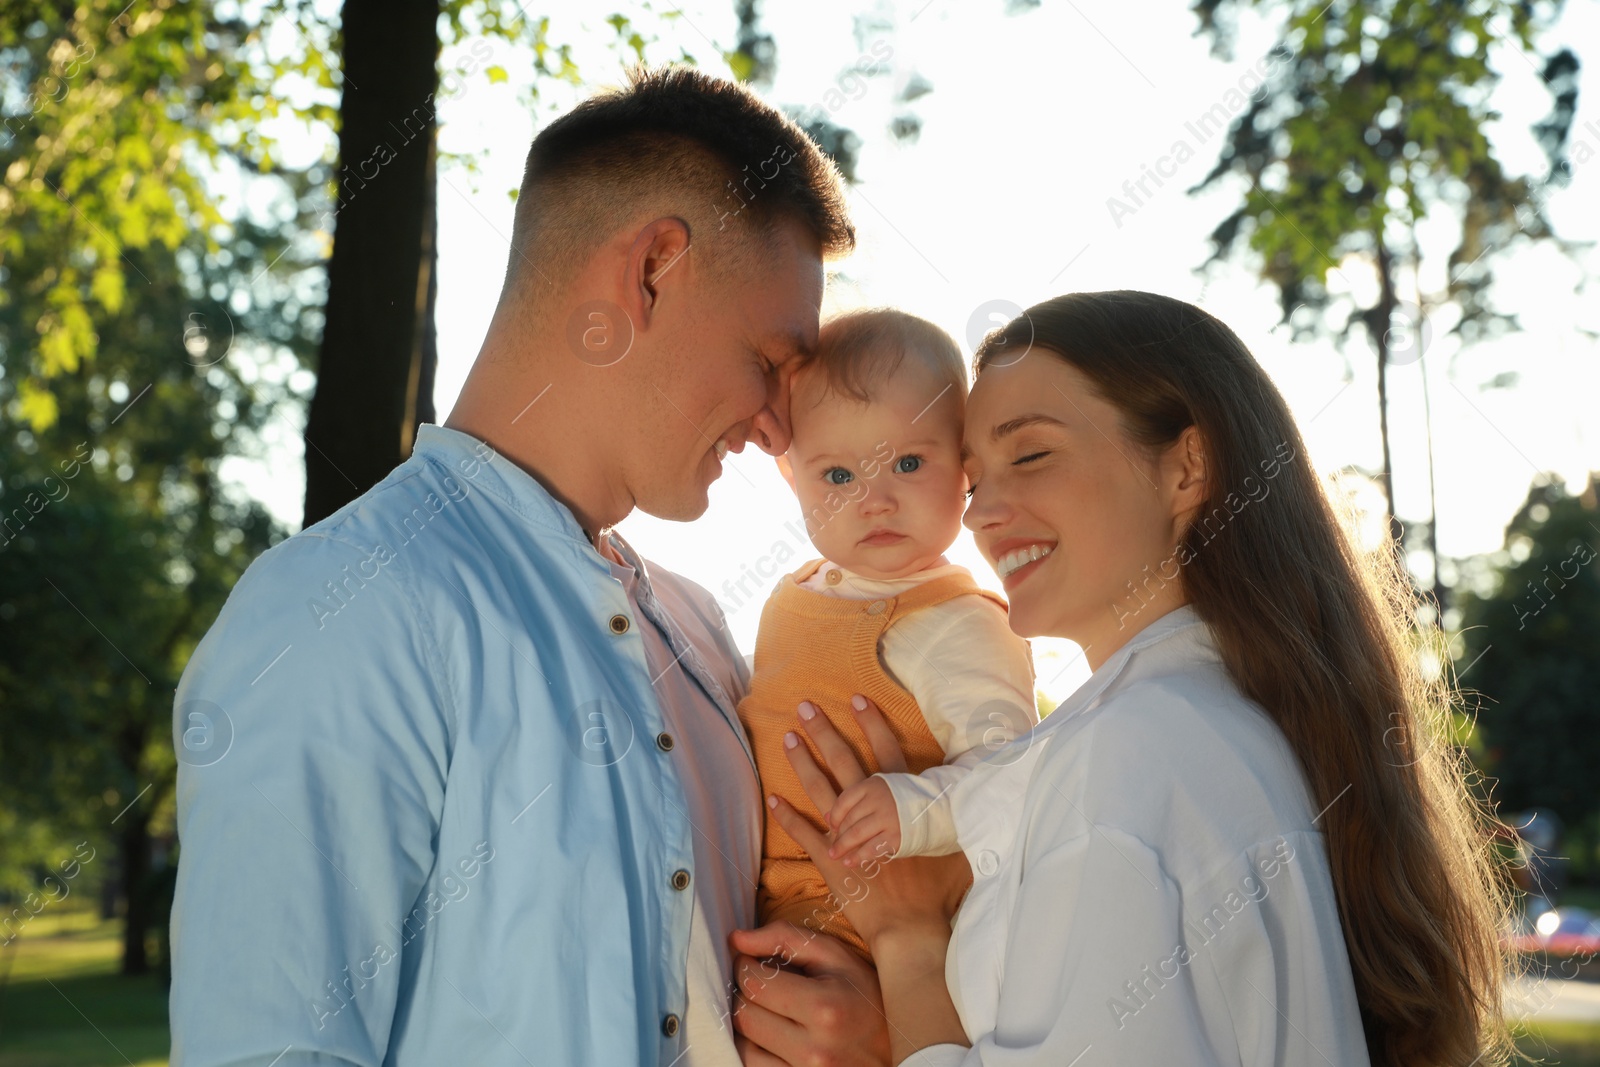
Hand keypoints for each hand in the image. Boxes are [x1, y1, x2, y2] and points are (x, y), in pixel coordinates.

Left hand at [729, 920, 888, 1065]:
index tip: (754, 962)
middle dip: (745, 994)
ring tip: (769, 1010)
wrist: (902, 1048)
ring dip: (748, 1025)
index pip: (754, 983)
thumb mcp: (836, 957)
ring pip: (744, 1048)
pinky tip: (774, 1035)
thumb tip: (736, 939)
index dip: (745, 966)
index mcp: (825, 1007)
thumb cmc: (868, 996)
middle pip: (745, 1016)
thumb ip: (785, 939)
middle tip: (760, 984)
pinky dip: (757, 1050)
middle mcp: (814, 1049)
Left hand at [771, 696, 969, 948]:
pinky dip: (788, 816)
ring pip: (820, 791)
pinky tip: (774, 797)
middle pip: (845, 762)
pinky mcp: (831, 859)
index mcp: (901, 803)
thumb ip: (960, 817)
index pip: (885, 753)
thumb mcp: (955, 845)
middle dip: (825, 732)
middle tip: (805, 707)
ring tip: (787, 738)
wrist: (911, 927)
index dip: (871, 724)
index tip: (856, 698)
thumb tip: (984, 791)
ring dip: (803, 763)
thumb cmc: (937, 892)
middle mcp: (872, 811)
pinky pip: (804, 833)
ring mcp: (849, 834)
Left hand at [828, 776, 900, 868]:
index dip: (834, 816)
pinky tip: (850, 863)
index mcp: (873, 785)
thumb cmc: (904, 801)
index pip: (844, 801)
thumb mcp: (880, 791)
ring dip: (842, 847)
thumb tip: (826, 816)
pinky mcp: (896, 836)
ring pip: (856, 834)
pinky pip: (871, 849)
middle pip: (848, 819)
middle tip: (833, 847)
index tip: (832, 827)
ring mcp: (887, 818)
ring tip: (834, 856)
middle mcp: (878, 800)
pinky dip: (858, 857)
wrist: (938, 808)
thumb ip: (855, 801)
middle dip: (838, 835)